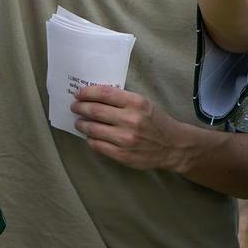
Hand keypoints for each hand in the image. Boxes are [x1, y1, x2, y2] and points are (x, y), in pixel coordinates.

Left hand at [71, 85, 187, 170]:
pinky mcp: (123, 155)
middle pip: (95, 110)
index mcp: (136, 102)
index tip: (79, 94)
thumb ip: (123, 100)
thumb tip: (95, 98)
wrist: (173, 146)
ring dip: (82, 124)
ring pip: (94, 129)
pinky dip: (91, 140)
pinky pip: (98, 146)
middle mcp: (131, 119)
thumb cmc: (156, 121)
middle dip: (80, 108)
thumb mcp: (144, 103)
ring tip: (79, 122)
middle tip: (75, 107)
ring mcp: (126, 139)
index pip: (104, 93)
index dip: (88, 93)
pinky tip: (90, 137)